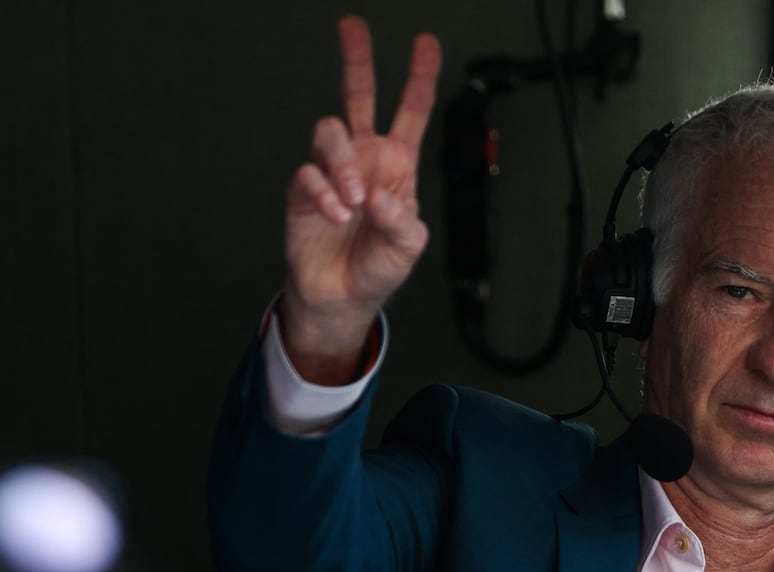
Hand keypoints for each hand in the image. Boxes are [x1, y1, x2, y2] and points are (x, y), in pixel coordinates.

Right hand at [280, 16, 440, 383]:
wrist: (343, 296)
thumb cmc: (378, 267)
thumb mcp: (408, 246)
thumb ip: (401, 218)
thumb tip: (376, 194)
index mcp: (396, 166)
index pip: (410, 113)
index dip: (419, 79)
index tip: (425, 45)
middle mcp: (363, 161)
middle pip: (357, 98)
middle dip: (357, 60)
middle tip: (353, 28)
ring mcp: (332, 173)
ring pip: (328, 133)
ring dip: (342, 165)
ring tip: (353, 201)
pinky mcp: (303, 191)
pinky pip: (308, 175)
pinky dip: (324, 194)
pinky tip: (336, 214)